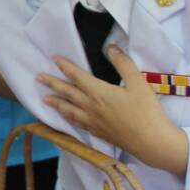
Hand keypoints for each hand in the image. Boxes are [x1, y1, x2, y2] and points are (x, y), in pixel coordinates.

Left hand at [37, 46, 189, 174]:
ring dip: (56, 103)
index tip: (54, 59)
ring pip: (69, 110)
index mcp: (98, 92)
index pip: (77, 76)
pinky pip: (77, 123)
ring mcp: (93, 121)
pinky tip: (67, 118)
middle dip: (52, 84)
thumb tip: (111, 48)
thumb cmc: (146, 111)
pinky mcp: (98, 133)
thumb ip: (123, 63)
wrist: (151, 141)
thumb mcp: (138, 82)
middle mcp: (91, 107)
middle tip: (38, 78)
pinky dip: (68, 118)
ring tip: (45, 99)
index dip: (65, 67)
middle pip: (68, 93)